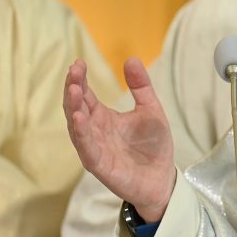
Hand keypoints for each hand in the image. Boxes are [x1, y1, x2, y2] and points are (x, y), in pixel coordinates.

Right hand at [63, 58, 175, 221]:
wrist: (162, 177)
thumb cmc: (153, 145)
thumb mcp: (151, 109)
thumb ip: (141, 86)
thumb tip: (131, 58)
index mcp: (103, 117)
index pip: (86, 95)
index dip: (80, 79)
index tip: (79, 62)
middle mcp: (94, 131)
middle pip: (77, 107)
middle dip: (73, 89)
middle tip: (74, 71)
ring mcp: (94, 148)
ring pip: (77, 126)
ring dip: (73, 108)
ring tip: (73, 90)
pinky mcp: (99, 165)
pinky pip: (87, 148)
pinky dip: (81, 133)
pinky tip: (79, 118)